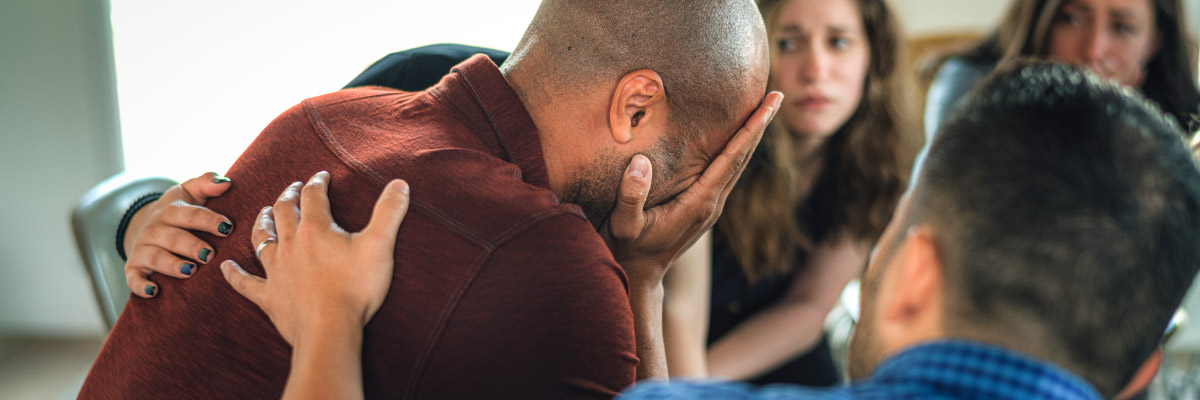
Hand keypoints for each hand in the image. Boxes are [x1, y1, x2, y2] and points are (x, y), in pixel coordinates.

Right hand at [125, 172, 233, 297]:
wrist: (144, 224)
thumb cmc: (178, 210)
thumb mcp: (189, 192)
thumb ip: (207, 183)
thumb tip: (226, 183)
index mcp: (170, 210)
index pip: (190, 215)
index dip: (208, 220)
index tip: (227, 227)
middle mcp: (154, 229)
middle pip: (173, 238)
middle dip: (191, 246)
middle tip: (210, 254)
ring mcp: (142, 248)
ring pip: (156, 257)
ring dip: (172, 265)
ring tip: (190, 271)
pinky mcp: (133, 267)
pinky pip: (133, 278)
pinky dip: (140, 286)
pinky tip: (154, 291)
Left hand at [220, 171, 409, 345]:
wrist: (330, 330)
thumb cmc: (356, 288)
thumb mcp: (380, 245)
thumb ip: (389, 212)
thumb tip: (400, 183)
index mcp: (316, 229)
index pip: (313, 195)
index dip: (317, 182)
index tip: (322, 176)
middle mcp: (290, 244)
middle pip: (284, 211)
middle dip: (288, 196)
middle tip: (293, 188)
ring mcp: (276, 270)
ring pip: (262, 238)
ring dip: (262, 222)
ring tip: (265, 213)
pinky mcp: (269, 296)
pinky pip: (245, 283)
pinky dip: (234, 274)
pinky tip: (223, 266)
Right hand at [602, 92, 782, 287]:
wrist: (640, 275)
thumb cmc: (629, 248)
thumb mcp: (624, 225)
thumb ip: (631, 196)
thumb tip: (640, 162)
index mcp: (699, 202)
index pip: (732, 158)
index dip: (751, 129)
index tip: (769, 104)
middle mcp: (713, 203)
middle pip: (743, 157)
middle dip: (760, 125)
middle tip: (777, 95)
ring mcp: (712, 206)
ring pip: (739, 164)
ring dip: (752, 136)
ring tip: (764, 110)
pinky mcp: (706, 207)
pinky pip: (728, 172)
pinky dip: (738, 150)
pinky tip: (738, 138)